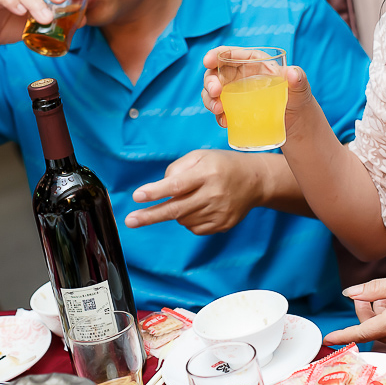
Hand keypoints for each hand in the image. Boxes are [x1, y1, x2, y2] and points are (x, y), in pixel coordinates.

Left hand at [125, 149, 262, 234]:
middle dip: (150, 216)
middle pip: (176, 209)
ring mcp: (219, 212)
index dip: (156, 191)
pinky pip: (194, 228)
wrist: (255, 180)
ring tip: (191, 197)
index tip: (138, 196)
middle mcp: (213, 194)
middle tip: (130, 221)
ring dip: (176, 212)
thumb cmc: (222, 165)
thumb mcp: (201, 156)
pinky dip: (189, 219)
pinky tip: (200, 207)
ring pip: (183, 219)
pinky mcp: (222, 225)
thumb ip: (177, 168)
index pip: (177, 185)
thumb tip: (159, 188)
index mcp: (207, 173)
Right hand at [200, 47, 314, 128]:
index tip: (208, 61)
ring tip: (218, 110)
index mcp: (253, 62)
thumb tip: (293, 73)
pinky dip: (218, 115)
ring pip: (213, 92)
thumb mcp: (300, 87)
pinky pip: (219, 110)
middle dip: (210, 81)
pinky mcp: (234, 110)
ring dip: (209, 99)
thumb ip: (299, 79)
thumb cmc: (298, 98)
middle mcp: (240, 76)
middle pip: (216, 73)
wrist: (297, 123)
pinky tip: (224, 122)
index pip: (230, 54)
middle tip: (215, 92)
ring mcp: (235, 94)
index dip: (215, 54)